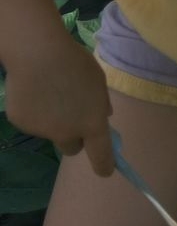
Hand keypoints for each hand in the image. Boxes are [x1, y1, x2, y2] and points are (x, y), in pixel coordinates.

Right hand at [6, 37, 112, 176]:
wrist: (38, 53)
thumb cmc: (75, 63)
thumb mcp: (98, 82)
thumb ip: (101, 103)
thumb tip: (104, 116)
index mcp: (92, 123)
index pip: (101, 154)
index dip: (104, 165)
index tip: (105, 171)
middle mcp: (68, 132)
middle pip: (72, 148)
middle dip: (73, 138)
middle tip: (70, 117)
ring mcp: (42, 130)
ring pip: (49, 132)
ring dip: (51, 120)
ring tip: (49, 91)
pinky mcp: (22, 123)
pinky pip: (31, 121)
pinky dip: (32, 111)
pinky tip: (32, 90)